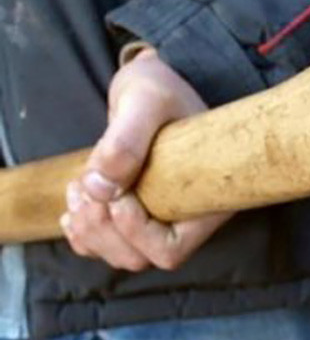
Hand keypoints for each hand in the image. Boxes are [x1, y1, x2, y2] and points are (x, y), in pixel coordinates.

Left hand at [61, 48, 231, 270]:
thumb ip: (125, 140)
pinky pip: (107, 246)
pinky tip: (73, 206)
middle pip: (140, 256)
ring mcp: (161, 218)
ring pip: (120, 254)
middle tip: (83, 188)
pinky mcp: (137, 215)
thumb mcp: (146, 100)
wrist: (151, 83)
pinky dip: (82, 234)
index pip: (171, 249)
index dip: (137, 233)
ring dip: (88, 229)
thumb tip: (100, 189)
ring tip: (76, 189)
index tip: (120, 194)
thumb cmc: (161, 88)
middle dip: (102, 229)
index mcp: (206, 196)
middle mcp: (187, 216)